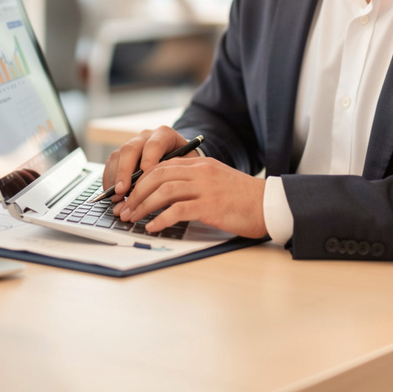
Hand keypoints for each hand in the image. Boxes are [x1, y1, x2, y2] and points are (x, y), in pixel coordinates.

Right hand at [102, 126, 185, 199]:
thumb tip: (167, 193)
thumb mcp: (188, 164)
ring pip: (117, 156)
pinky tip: (112, 194)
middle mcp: (145, 136)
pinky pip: (110, 164)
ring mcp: (132, 144)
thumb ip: (179, 173)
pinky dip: (109, 180)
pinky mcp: (122, 154)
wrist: (179, 155)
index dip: (148, 162)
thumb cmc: (185, 162)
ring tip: (117, 197)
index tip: (146, 180)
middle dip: (124, 172)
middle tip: (122, 191)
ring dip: (114, 178)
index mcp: (164, 135)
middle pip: (130, 149)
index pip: (154, 145)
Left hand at [115, 155, 266, 238]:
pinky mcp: (210, 205)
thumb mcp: (215, 181)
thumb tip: (164, 195)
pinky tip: (152, 227)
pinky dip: (160, 219)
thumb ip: (193, 181)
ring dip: (143, 206)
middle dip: (136, 193)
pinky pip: (178, 210)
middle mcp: (200, 171)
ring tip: (132, 219)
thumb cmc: (242, 198)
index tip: (129, 195)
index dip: (140, 180)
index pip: (161, 166)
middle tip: (124, 208)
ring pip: (164, 191)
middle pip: (157, 176)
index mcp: (200, 164)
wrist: (268, 205)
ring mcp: (205, 187)